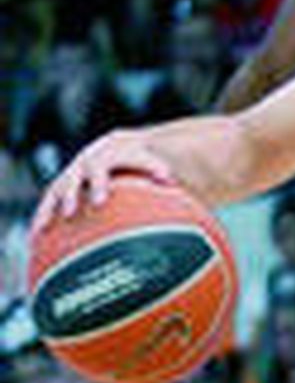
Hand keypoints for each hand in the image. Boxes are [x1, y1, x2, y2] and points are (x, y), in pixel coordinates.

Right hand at [33, 131, 177, 231]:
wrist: (118, 145)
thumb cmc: (140, 160)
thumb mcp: (150, 162)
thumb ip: (158, 171)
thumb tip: (171, 181)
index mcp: (105, 158)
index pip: (99, 169)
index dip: (97, 184)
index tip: (98, 201)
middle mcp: (84, 165)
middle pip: (72, 181)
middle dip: (71, 195)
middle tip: (70, 212)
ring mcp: (72, 175)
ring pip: (56, 191)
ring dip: (49, 208)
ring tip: (40, 230)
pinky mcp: (64, 186)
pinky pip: (50, 202)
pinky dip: (43, 217)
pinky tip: (36, 237)